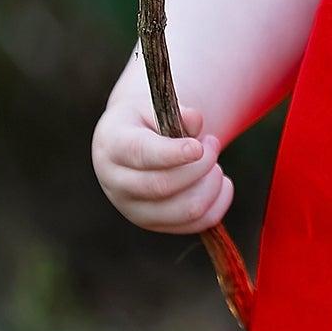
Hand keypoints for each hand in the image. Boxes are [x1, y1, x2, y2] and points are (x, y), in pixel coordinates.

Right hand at [91, 99, 235, 232]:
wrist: (132, 145)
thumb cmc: (146, 121)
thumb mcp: (156, 106)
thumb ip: (176, 111)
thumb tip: (194, 121)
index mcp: (113, 146)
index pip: (140, 155)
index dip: (172, 153)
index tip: (198, 147)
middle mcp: (117, 184)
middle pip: (163, 186)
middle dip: (200, 165)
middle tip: (213, 142)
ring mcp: (135, 210)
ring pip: (185, 210)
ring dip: (211, 184)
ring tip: (214, 163)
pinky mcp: (156, 224)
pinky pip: (198, 223)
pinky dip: (218, 201)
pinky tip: (218, 181)